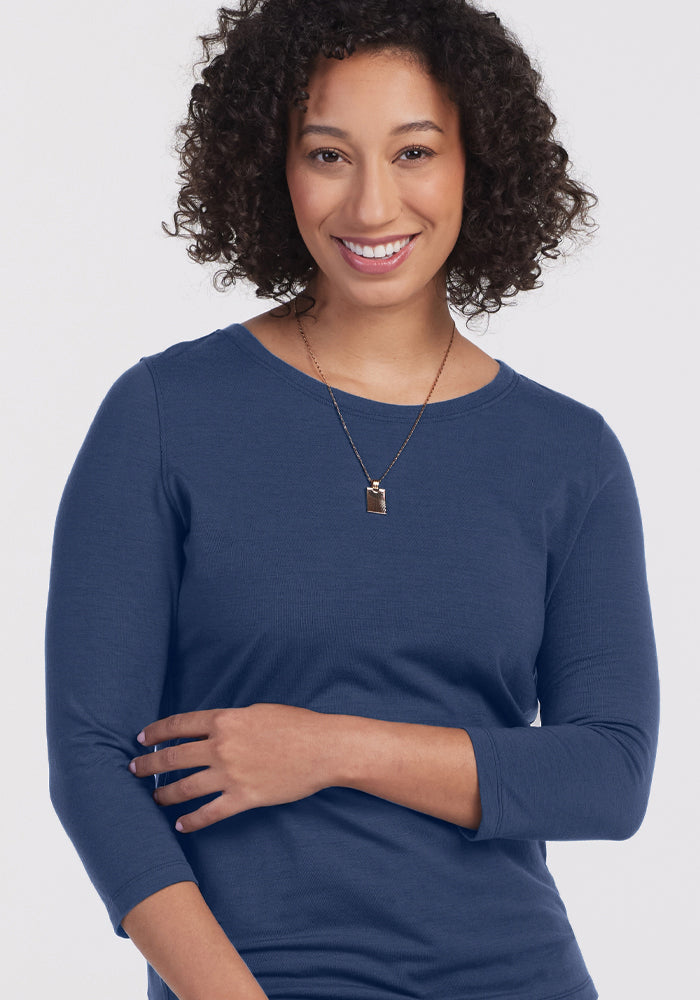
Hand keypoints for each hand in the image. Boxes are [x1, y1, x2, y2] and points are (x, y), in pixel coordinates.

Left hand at [129, 704, 334, 832]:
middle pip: (173, 757)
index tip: (141, 738)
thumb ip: (232, 720)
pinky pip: (210, 813)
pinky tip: (181, 825)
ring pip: (184, 788)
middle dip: (148, 764)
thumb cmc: (296, 725)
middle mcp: (221, 747)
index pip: (178, 725)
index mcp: (224, 720)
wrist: (323, 749)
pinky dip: (192, 821)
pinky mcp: (243, 798)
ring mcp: (230, 774)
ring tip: (152, 799)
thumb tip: (212, 728)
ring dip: (163, 794)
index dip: (156, 732)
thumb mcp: (258, 711)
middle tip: (133, 769)